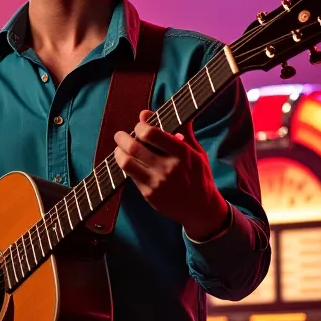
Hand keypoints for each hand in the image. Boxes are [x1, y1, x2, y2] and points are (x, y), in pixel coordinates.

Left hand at [113, 110, 229, 240]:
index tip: (140, 125)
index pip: (152, 134)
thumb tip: (155, 113)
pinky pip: (130, 176)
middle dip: (122, 138)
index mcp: (182, 153)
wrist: (200, 208)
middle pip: (134, 147)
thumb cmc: (198, 175)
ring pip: (127, 163)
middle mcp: (169, 168)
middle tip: (120, 135)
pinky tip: (127, 162)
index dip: (140, 126)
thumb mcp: (195, 151)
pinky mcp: (149, 195)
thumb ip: (179, 130)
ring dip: (119, 152)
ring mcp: (157, 182)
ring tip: (119, 149)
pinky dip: (125, 166)